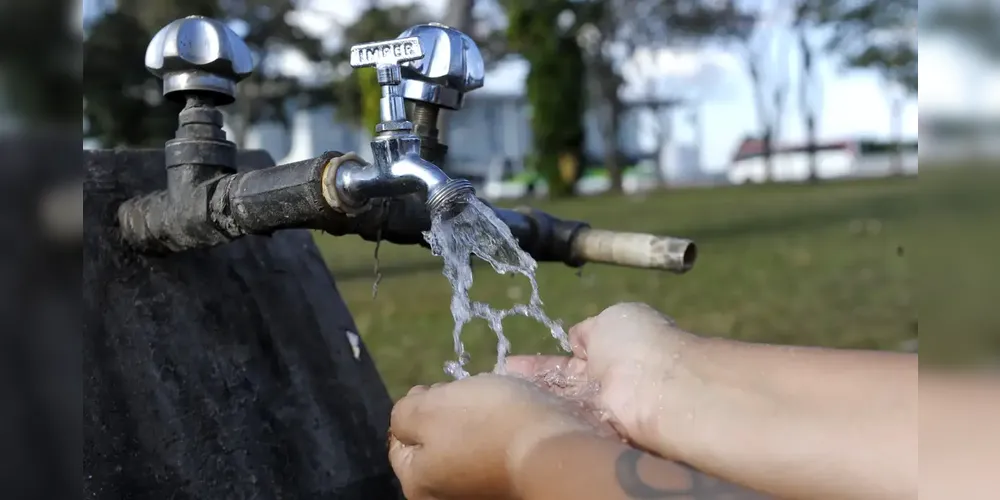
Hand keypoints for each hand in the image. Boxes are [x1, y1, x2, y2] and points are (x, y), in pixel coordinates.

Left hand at [387, 374, 602, 499]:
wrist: (557, 449)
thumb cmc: (487, 424)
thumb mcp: (429, 407)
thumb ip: (404, 412)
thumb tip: (408, 416)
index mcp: (418, 483)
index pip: (400, 439)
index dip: (417, 405)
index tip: (440, 388)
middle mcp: (446, 496)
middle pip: (435, 442)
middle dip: (447, 412)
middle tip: (468, 394)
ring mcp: (479, 492)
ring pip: (466, 444)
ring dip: (476, 420)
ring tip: (495, 402)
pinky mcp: (509, 484)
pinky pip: (495, 451)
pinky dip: (500, 433)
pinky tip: (513, 418)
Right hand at [507, 302, 700, 456]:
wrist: (657, 387)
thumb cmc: (636, 344)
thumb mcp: (611, 319)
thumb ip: (590, 330)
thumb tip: (577, 340)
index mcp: (614, 348)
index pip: (574, 355)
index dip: (546, 359)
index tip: (513, 362)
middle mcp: (606, 380)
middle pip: (562, 382)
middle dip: (532, 379)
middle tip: (501, 378)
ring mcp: (599, 407)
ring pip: (560, 401)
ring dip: (533, 397)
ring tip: (500, 393)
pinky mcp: (594, 430)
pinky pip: (564, 420)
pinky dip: (542, 415)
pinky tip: (515, 411)